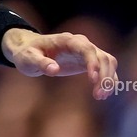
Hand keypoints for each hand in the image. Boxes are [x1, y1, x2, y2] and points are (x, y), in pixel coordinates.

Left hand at [2, 28, 118, 99]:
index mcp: (67, 40)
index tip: (93, 80)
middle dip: (104, 76)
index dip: (93, 63)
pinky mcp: (88, 61)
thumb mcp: (28, 58)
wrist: (28, 50)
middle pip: (102, 56)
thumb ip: (40, 63)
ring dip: (109, 79)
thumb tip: (54, 69)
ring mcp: (86, 51)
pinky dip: (108, 80)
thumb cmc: (27, 53)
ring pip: (108, 62)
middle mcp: (80, 43)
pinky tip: (103, 93)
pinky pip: (105, 68)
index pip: (87, 49)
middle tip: (98, 95)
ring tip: (100, 96)